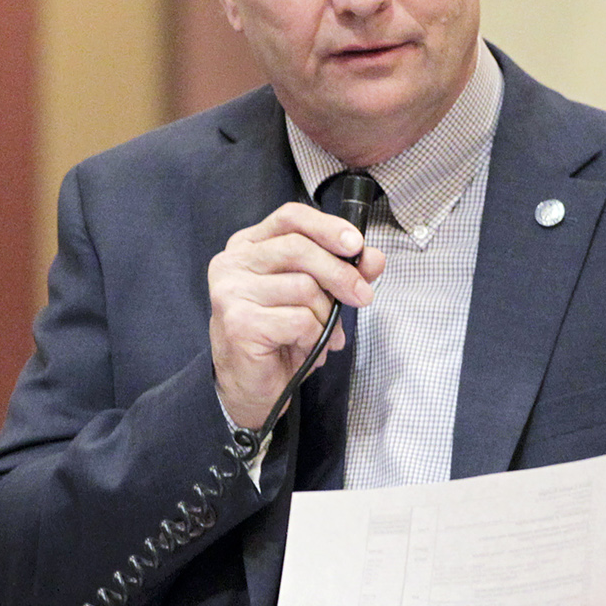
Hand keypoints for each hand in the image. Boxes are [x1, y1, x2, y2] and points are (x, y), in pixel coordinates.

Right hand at [209, 201, 383, 428]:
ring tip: (323, 336)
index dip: (327, 226)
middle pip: (299, 249)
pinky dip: (314, 337)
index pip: (290, 218)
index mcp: (247, 246)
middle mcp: (232, 264)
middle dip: (340, 273)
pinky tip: (306, 348)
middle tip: (363, 297)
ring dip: (326, 316)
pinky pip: (300, 320)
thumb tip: (374, 257)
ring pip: (303, 287)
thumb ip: (342, 272)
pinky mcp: (239, 323)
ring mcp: (231, 292)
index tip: (356, 245)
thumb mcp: (316, 297)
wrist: (252, 387)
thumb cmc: (280, 337)